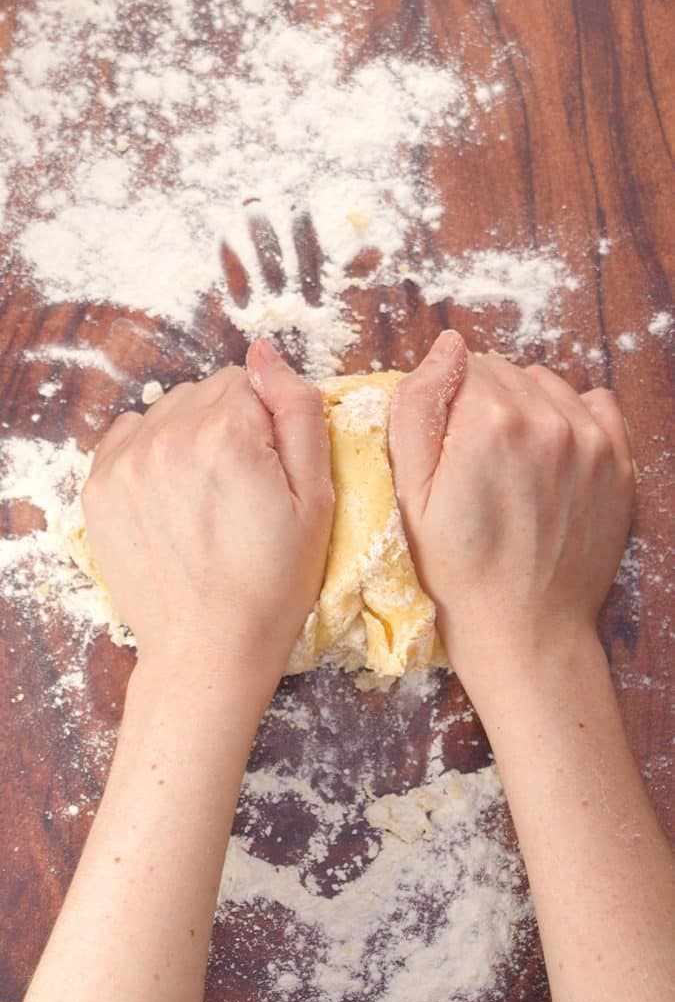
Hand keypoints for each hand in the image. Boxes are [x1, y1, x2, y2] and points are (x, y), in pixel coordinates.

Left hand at [82, 340, 332, 699]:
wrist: (210, 648)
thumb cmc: (273, 581)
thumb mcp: (317, 496)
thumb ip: (297, 410)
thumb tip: (266, 352)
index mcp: (228, 433)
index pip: (248, 382)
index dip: (266, 424)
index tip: (268, 471)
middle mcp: (169, 436)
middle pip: (206, 392)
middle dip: (227, 425)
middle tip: (240, 489)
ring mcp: (126, 461)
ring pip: (168, 411)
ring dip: (188, 437)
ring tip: (204, 496)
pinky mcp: (99, 486)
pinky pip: (129, 436)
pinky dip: (151, 454)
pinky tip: (172, 497)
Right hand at [389, 333, 634, 704]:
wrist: (525, 630)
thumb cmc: (456, 568)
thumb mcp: (409, 491)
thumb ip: (419, 405)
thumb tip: (448, 345)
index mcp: (491, 421)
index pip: (463, 367)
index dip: (446, 403)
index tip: (446, 448)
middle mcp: (549, 420)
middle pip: (505, 373)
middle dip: (483, 404)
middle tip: (473, 463)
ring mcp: (591, 441)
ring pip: (546, 386)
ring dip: (525, 408)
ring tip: (510, 464)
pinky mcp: (619, 463)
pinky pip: (594, 405)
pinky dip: (570, 418)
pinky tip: (549, 457)